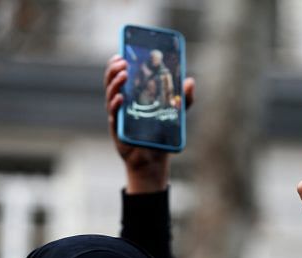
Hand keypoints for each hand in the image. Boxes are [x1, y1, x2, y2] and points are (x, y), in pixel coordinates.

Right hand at [104, 54, 194, 193]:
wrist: (154, 159)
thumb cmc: (161, 134)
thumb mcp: (176, 114)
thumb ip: (183, 98)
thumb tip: (191, 80)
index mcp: (132, 97)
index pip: (120, 77)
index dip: (117, 65)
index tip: (121, 54)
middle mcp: (122, 104)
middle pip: (112, 83)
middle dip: (114, 71)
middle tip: (122, 62)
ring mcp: (118, 116)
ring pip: (111, 96)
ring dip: (115, 84)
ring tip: (123, 74)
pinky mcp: (118, 130)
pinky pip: (114, 115)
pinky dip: (116, 105)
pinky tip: (120, 98)